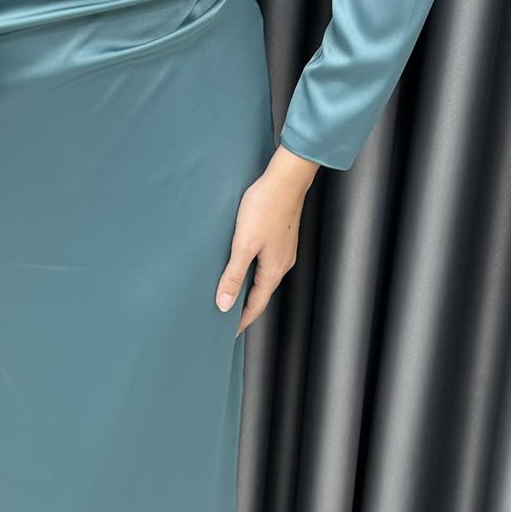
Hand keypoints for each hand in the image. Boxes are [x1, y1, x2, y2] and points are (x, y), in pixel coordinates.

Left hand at [216, 145, 318, 333]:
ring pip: (264, 278)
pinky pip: (266, 264)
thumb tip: (224, 304)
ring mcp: (284, 251)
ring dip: (249, 288)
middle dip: (244, 307)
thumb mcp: (243, 244)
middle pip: (261, 294)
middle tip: (227, 316)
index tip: (229, 332)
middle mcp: (282, 264)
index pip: (256, 305)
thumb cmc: (265, 207)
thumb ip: (234, 275)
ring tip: (232, 293)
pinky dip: (253, 272)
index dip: (242, 320)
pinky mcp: (281, 238)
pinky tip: (243, 265)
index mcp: (273, 270)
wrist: (286, 179)